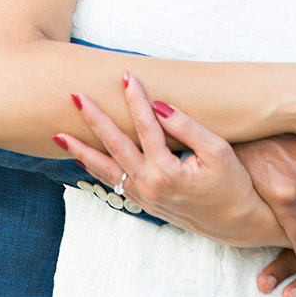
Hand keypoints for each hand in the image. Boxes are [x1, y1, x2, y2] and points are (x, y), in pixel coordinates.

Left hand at [55, 70, 284, 247]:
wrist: (236, 221)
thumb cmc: (232, 183)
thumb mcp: (218, 151)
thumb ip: (187, 127)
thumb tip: (158, 106)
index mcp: (167, 171)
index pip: (146, 126)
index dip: (135, 98)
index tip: (126, 75)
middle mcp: (149, 185)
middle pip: (114, 145)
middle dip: (94, 119)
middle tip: (76, 96)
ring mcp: (144, 196)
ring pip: (105, 169)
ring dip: (82, 150)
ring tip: (59, 134)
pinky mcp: (145, 202)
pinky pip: (113, 182)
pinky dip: (95, 169)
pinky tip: (82, 158)